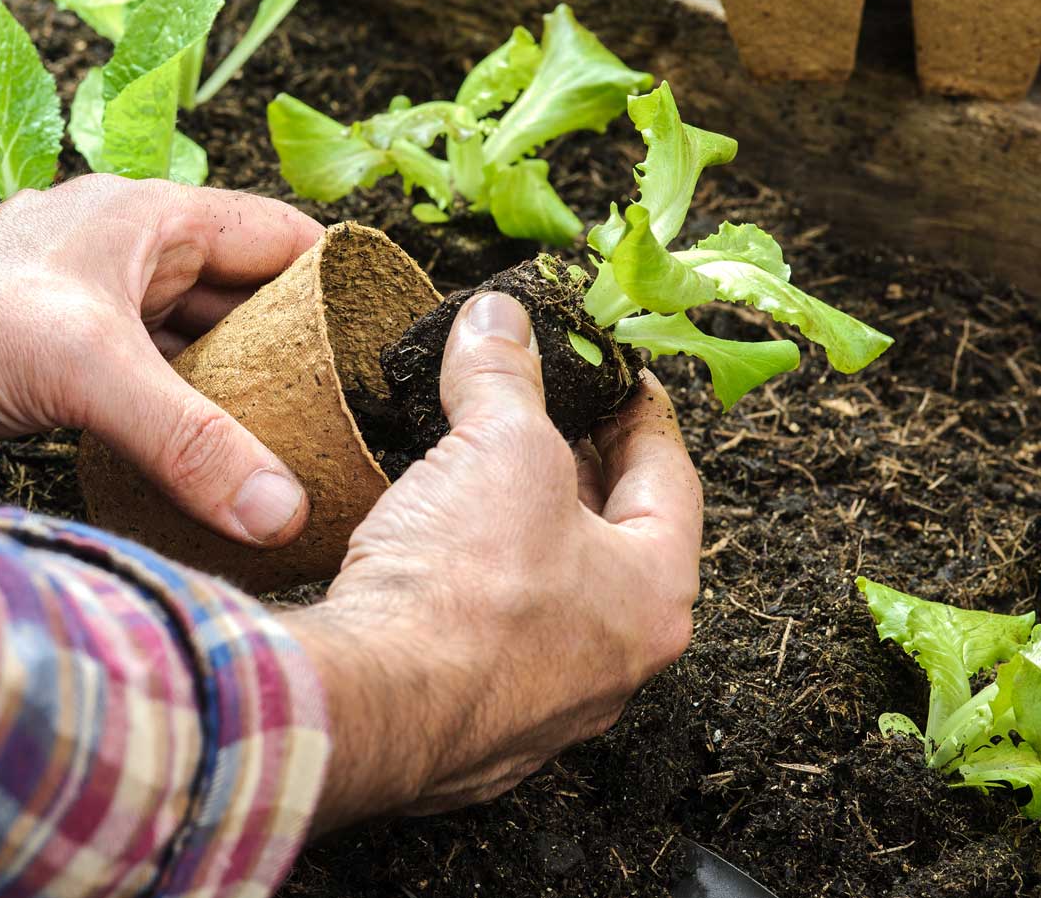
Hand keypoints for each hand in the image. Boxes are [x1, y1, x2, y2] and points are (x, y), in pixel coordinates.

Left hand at [0, 175, 322, 545]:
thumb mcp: (85, 368)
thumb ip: (190, 440)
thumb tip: (284, 510)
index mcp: (160, 221)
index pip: (285, 240)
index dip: (343, 283)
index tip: (387, 348)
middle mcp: (139, 260)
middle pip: (252, 302)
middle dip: (300, 355)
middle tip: (351, 420)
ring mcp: (103, 314)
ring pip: (204, 351)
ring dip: (243, 396)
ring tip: (299, 453)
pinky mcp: (70, 366)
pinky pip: (158, 391)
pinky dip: (190, 425)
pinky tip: (214, 470)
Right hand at [284, 292, 701, 829]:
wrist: (369, 706)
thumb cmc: (466, 588)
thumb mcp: (499, 445)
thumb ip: (506, 374)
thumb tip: (499, 317)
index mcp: (654, 596)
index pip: (670, 480)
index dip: (642, 414)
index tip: (621, 379)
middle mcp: (612, 661)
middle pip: (611, 539)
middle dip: (577, 468)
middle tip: (549, 416)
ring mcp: (543, 703)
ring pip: (548, 592)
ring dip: (521, 529)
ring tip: (484, 470)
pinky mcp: (474, 723)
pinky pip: (488, 635)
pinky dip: (473, 584)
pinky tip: (434, 549)